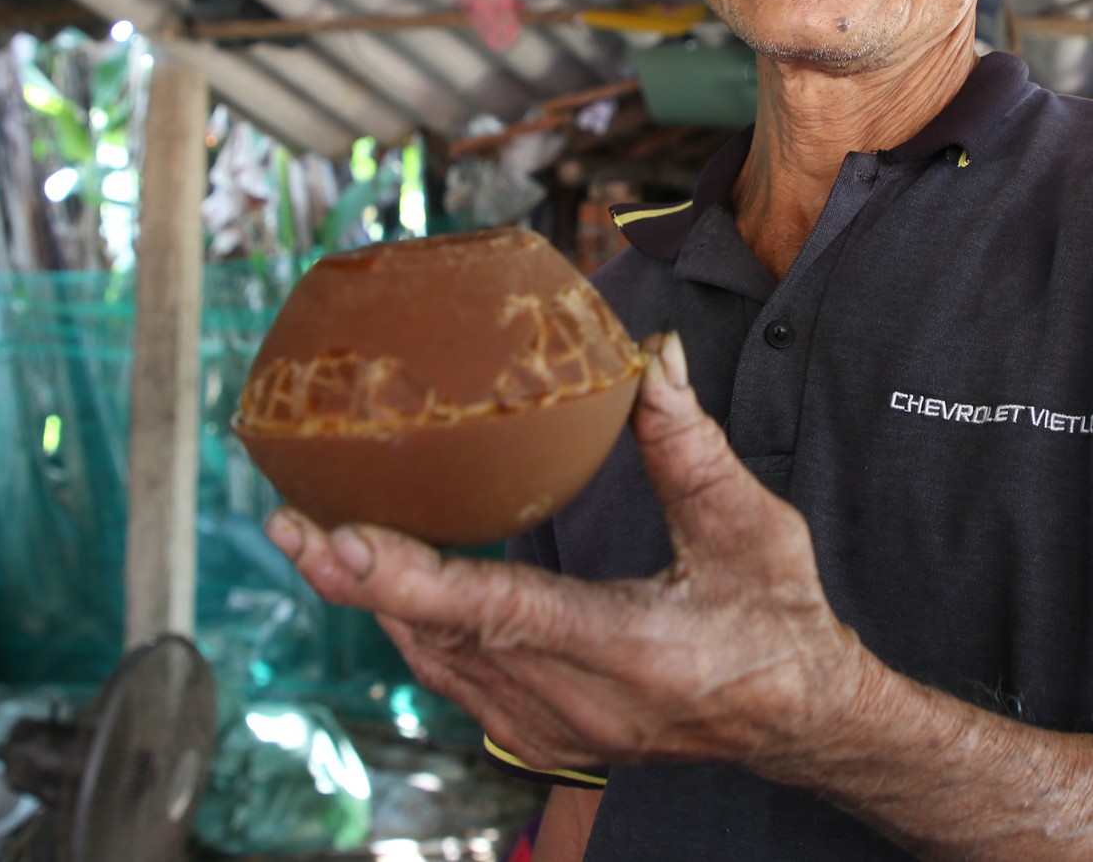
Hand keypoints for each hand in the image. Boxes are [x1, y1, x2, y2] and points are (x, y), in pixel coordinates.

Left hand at [266, 332, 870, 774]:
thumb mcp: (750, 527)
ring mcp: (558, 729)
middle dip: (359, 580)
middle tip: (289, 521)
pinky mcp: (546, 733)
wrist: (803, 718)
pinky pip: (458, 680)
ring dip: (375, 602)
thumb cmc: (781, 620)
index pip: (500, 615)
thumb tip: (651, 358)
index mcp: (632, 651)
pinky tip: (385, 584)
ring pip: (438, 664)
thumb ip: (691, 446)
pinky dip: (415, 629)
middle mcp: (580, 705)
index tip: (339, 540)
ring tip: (314, 539)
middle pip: (442, 640)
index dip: (411, 578)